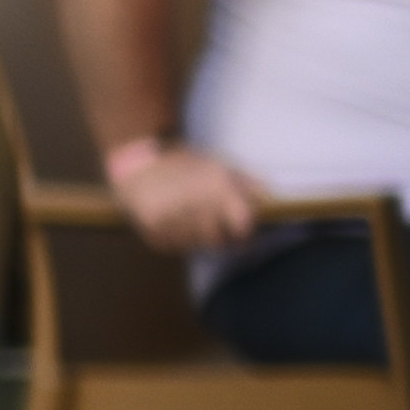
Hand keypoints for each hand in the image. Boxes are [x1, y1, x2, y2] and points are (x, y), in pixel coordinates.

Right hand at [115, 139, 272, 257]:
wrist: (136, 163)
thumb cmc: (184, 164)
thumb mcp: (220, 164)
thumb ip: (249, 184)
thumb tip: (272, 203)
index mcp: (216, 185)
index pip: (243, 225)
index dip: (244, 233)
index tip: (241, 233)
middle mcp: (195, 203)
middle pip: (218, 240)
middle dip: (218, 238)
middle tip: (212, 228)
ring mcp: (172, 217)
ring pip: (196, 246)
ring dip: (196, 239)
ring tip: (189, 222)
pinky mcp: (153, 228)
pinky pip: (174, 246)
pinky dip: (177, 239)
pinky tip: (173, 223)